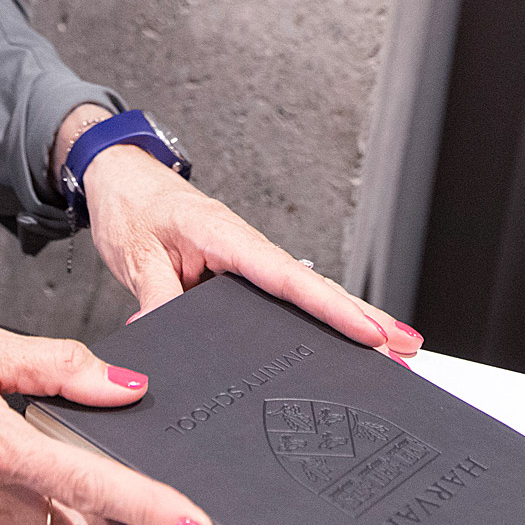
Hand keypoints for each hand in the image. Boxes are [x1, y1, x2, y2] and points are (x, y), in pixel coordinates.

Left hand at [78, 139, 420, 361]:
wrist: (116, 175)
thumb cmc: (130, 203)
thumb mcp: (135, 253)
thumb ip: (157, 295)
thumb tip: (169, 333)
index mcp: (225, 235)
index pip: (287, 278)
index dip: (331, 309)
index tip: (370, 333)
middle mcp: (244, 245)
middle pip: (312, 287)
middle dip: (363, 316)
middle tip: (407, 348)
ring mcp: (242, 258)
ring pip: (303, 292)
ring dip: (346, 318)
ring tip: (392, 349)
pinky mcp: (233, 269)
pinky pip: (279, 297)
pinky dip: (313, 315)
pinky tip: (336, 339)